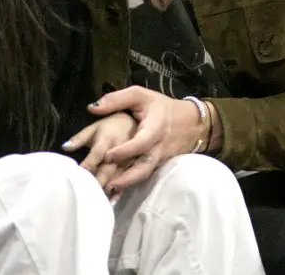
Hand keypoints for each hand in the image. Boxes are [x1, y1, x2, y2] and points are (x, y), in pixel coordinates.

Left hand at [62, 112, 136, 195]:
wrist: (134, 124)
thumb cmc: (109, 126)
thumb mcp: (93, 128)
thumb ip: (79, 138)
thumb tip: (64, 147)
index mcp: (107, 140)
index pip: (96, 154)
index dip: (88, 165)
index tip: (78, 175)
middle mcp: (119, 152)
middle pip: (108, 169)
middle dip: (99, 182)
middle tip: (87, 195)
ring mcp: (128, 161)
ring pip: (118, 178)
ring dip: (108, 190)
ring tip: (97, 201)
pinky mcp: (134, 168)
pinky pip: (127, 182)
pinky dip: (119, 192)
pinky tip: (111, 202)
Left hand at [87, 86, 207, 189]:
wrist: (192, 121)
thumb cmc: (161, 106)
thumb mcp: (140, 95)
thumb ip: (116, 100)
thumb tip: (92, 108)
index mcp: (154, 129)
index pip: (140, 143)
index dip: (124, 151)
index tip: (107, 155)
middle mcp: (159, 147)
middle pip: (145, 167)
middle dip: (126, 178)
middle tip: (107, 184)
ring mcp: (161, 159)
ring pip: (146, 174)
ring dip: (128, 184)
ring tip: (109, 190)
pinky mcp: (161, 165)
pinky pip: (148, 175)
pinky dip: (134, 182)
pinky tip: (119, 189)